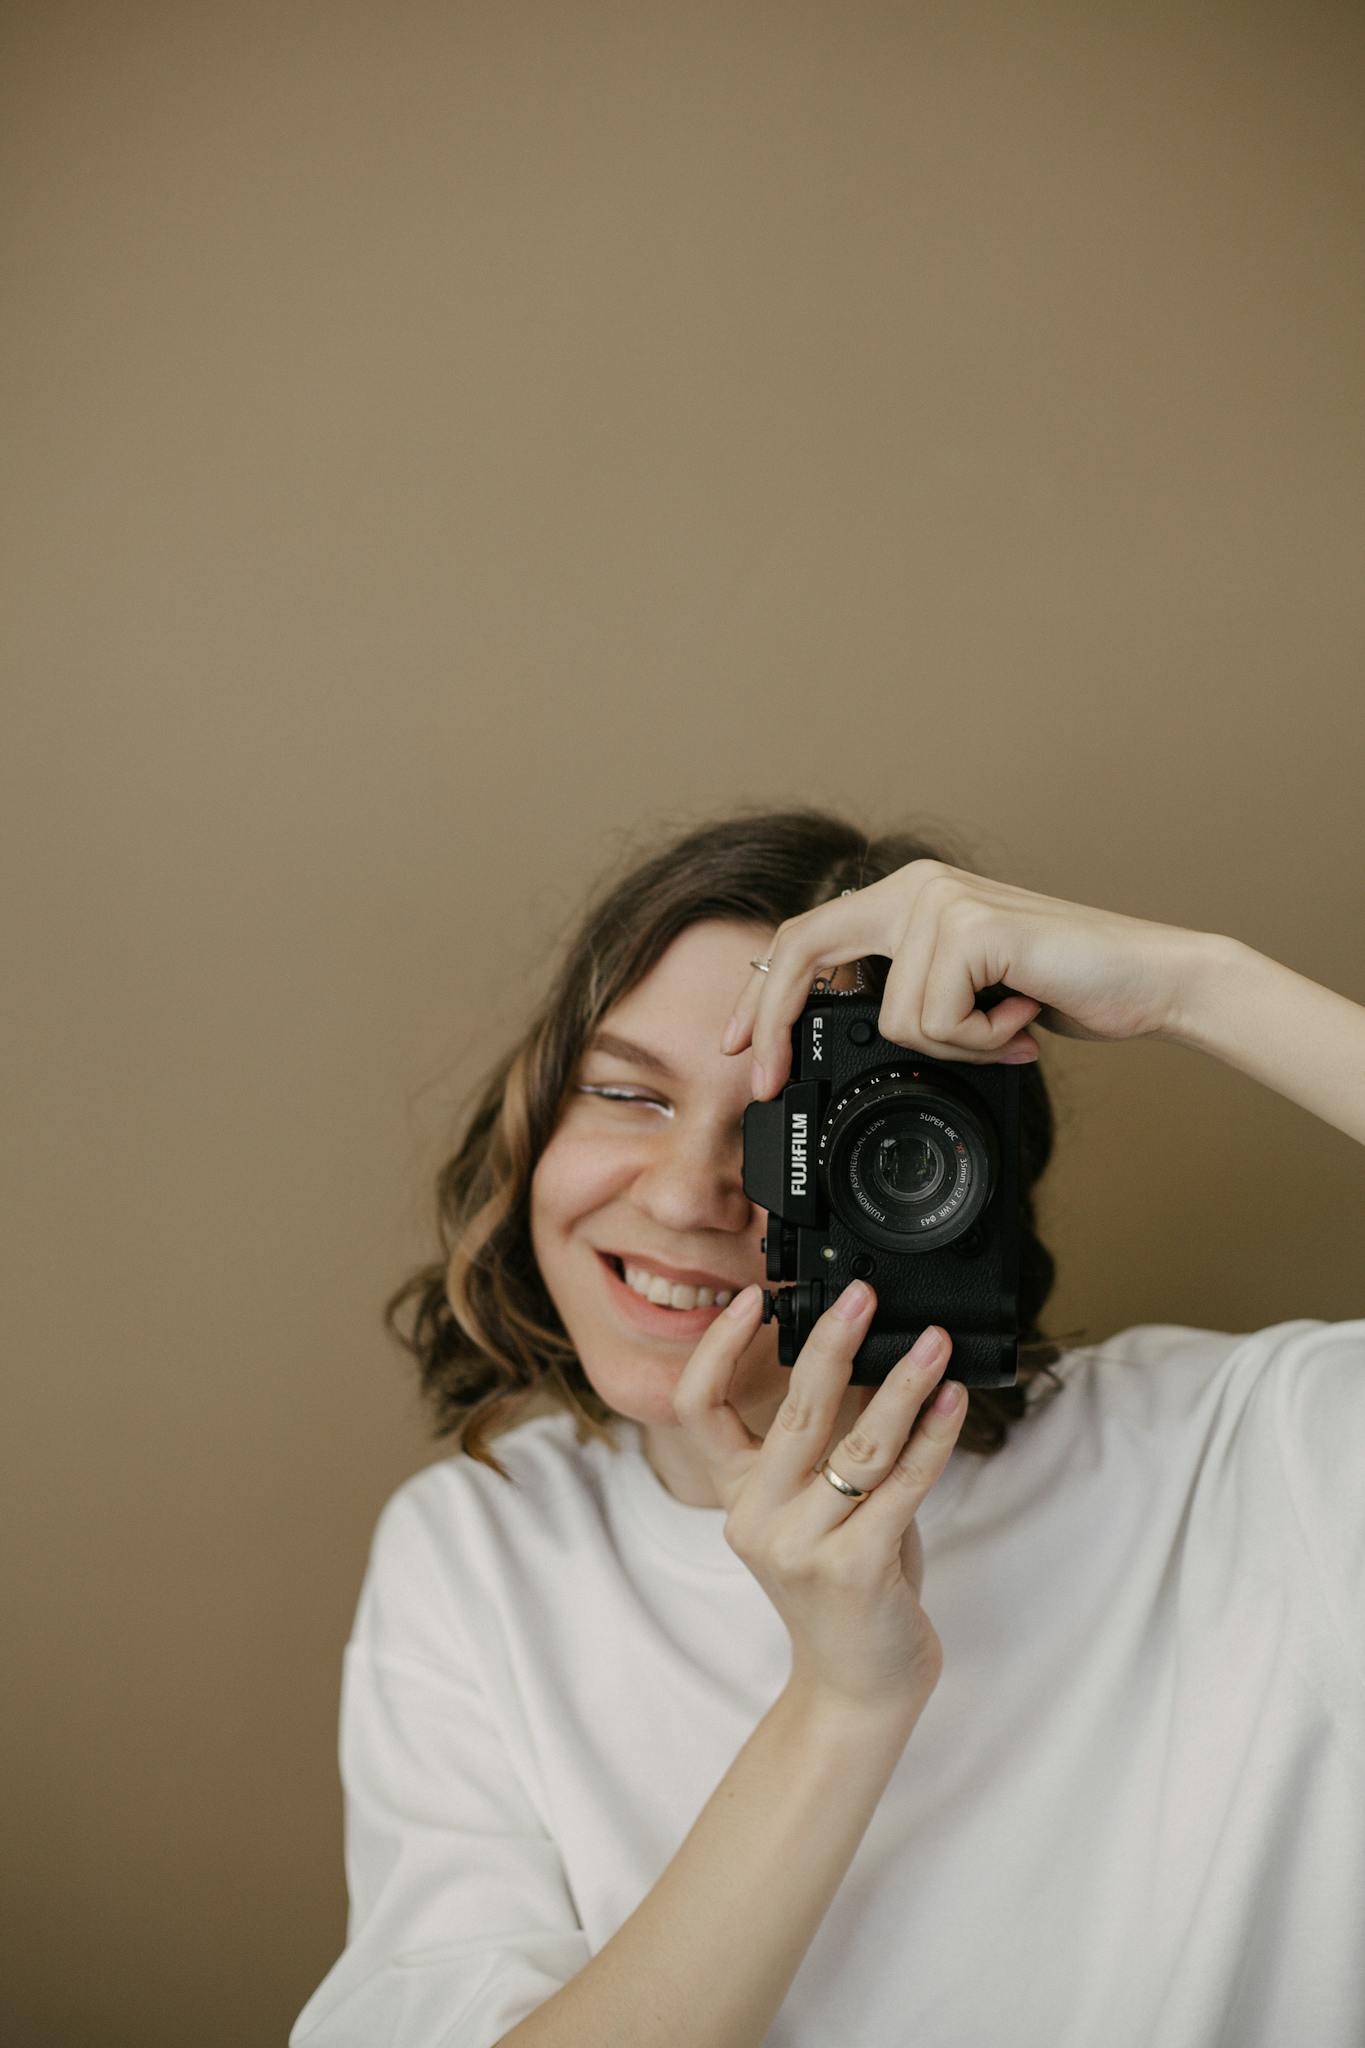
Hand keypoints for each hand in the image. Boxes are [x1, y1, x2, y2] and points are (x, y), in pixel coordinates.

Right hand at [670, 1278, 966, 1718]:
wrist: (858, 1688)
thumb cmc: (848, 1589)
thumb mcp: (817, 1512)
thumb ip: (831, 1449)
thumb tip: (875, 1361)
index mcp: (738, 1497)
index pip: (698, 1410)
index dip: (717, 1349)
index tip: (754, 1299)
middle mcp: (759, 1517)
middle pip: (794, 1412)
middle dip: (831, 1342)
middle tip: (863, 1296)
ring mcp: (804, 1546)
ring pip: (860, 1444)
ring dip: (904, 1384)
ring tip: (935, 1342)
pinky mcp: (856, 1567)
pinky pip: (904, 1484)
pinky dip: (934, 1436)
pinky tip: (954, 1400)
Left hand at [724, 858, 1203, 1095]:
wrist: (1151, 981)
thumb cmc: (1065, 991)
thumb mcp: (968, 993)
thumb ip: (909, 993)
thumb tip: (830, 1032)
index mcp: (909, 894)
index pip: (807, 935)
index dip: (762, 993)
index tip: (737, 1047)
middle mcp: (917, 884)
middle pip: (804, 951)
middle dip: (770, 1021)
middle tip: (759, 1083)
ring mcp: (940, 901)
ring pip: (894, 1017)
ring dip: (956, 1045)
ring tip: (1009, 1025)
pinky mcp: (969, 929)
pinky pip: (936, 1024)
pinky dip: (983, 1042)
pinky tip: (1024, 1017)